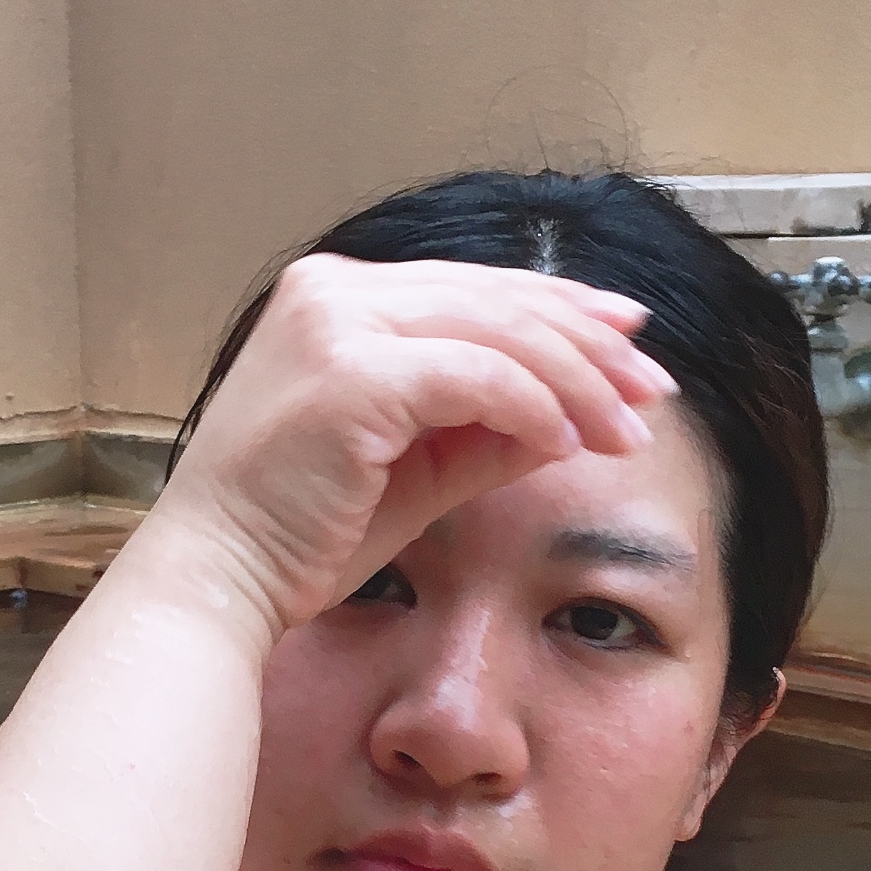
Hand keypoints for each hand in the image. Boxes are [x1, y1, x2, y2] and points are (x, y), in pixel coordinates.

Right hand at [154, 254, 677, 632]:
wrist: (218, 582)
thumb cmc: (297, 538)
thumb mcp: (410, 472)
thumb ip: (484, 432)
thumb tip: (571, 414)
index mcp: (333, 299)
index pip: (473, 289)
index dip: (564, 312)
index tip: (631, 348)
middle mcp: (330, 292)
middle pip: (496, 297)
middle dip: (590, 345)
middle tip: (652, 389)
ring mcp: (335, 325)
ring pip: (498, 332)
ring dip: (578, 381)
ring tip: (626, 429)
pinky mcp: (351, 373)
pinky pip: (478, 378)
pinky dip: (535, 408)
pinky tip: (568, 443)